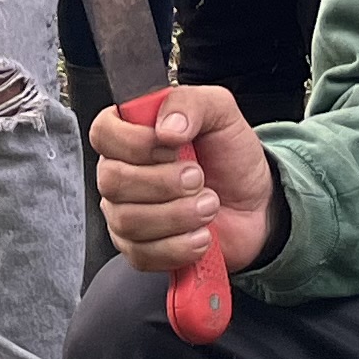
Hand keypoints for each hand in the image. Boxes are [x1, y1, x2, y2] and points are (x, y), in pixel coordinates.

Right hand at [91, 81, 275, 277]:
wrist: (256, 205)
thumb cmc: (231, 155)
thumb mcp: (220, 112)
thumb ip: (191, 104)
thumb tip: (165, 127)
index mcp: (132, 133)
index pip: (103, 132)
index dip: (134, 142)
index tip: (171, 145)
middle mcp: (121, 172)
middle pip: (112, 180)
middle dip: (163, 182)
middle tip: (198, 177)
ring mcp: (126, 213)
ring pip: (128, 221)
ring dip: (177, 215)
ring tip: (208, 205)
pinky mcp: (140, 249)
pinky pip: (141, 255)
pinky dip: (178, 247)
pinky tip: (201, 235)